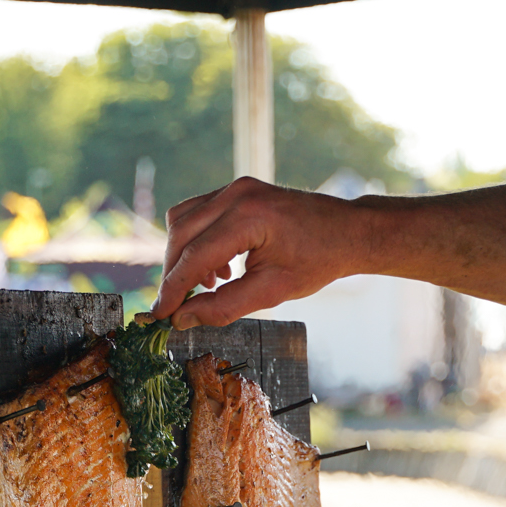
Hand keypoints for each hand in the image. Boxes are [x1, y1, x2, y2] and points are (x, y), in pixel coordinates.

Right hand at [150, 178, 360, 329]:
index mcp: (248, 217)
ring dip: (183, 255)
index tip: (159, 314)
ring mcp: (236, 186)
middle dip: (173, 273)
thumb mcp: (272, 292)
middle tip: (175, 307)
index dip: (173, 289)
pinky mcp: (237, 189)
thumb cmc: (318, 261)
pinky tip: (220, 268)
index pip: (194, 256)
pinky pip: (199, 213)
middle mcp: (236, 194)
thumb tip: (183, 319)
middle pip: (180, 234)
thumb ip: (224, 307)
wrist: (347, 231)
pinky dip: (197, 241)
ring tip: (208, 286)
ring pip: (183, 220)